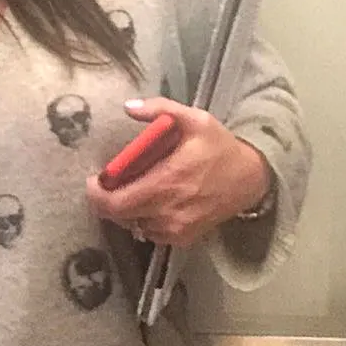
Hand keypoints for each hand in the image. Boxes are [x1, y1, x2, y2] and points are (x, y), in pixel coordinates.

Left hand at [85, 97, 271, 247]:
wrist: (251, 179)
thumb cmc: (219, 147)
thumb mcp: (195, 119)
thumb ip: (160, 109)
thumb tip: (127, 107)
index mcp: (167, 182)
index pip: (116, 202)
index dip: (97, 195)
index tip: (94, 179)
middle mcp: (168, 211)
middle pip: (119, 217)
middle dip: (106, 200)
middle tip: (106, 183)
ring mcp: (176, 229)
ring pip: (132, 225)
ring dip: (125, 210)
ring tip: (130, 190)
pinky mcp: (183, 238)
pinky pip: (149, 233)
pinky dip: (142, 219)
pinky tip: (149, 202)